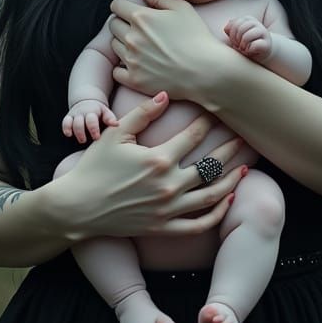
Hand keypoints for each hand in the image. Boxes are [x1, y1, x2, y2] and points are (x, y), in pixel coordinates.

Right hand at [54, 92, 246, 237]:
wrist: (77, 207)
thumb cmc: (94, 167)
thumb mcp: (115, 134)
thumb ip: (142, 113)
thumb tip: (165, 95)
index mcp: (158, 158)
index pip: (195, 136)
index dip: (209, 121)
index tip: (217, 111)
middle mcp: (168, 185)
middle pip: (212, 164)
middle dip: (230, 148)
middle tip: (244, 136)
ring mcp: (168, 209)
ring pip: (212, 196)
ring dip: (232, 180)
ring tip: (245, 167)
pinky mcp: (163, 228)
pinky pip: (199, 225)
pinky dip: (218, 213)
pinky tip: (227, 199)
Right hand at [62, 97, 118, 143]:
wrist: (88, 103)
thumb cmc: (99, 112)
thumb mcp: (106, 113)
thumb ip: (110, 119)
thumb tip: (116, 124)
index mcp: (92, 112)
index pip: (91, 120)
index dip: (93, 129)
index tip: (96, 138)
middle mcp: (81, 113)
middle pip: (78, 123)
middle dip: (81, 133)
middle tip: (86, 140)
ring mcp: (74, 116)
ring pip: (70, 123)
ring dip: (75, 132)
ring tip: (82, 140)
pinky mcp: (68, 118)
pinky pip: (65, 122)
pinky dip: (66, 128)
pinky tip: (69, 135)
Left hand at [108, 0, 230, 98]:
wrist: (206, 71)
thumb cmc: (197, 38)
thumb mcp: (182, 8)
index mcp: (141, 18)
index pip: (116, 5)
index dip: (122, 6)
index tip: (129, 10)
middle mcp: (132, 38)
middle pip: (113, 25)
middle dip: (122, 23)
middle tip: (137, 29)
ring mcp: (131, 60)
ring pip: (114, 46)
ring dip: (123, 44)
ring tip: (141, 46)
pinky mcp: (134, 79)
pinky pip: (116, 71)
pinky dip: (122, 67)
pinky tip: (136, 64)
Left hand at [223, 15, 271, 62]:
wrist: (261, 53)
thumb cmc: (246, 43)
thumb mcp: (236, 35)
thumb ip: (231, 29)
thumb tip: (226, 29)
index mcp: (249, 19)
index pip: (235, 23)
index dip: (232, 34)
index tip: (234, 41)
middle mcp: (257, 24)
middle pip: (240, 29)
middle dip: (236, 40)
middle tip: (238, 45)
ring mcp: (264, 33)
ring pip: (247, 36)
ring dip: (242, 45)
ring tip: (243, 48)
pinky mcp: (267, 44)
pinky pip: (254, 45)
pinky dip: (249, 50)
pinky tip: (250, 51)